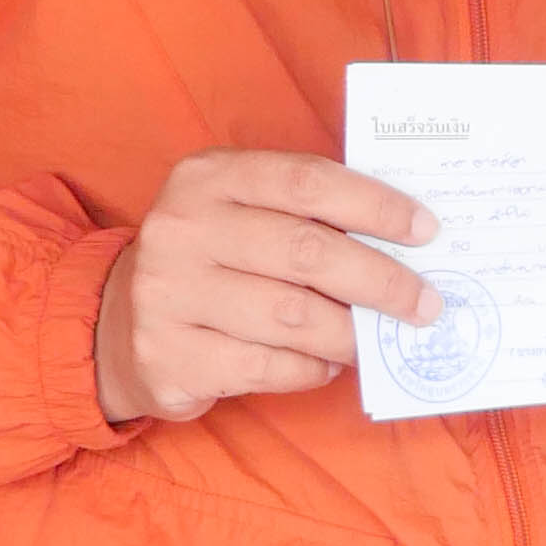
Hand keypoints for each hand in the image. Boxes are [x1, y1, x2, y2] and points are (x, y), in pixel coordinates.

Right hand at [95, 151, 435, 428]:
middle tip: (425, 304)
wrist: (118, 325)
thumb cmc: (211, 261)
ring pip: (292, 317)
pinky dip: (312, 369)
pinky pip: (267, 367)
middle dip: (381, 281)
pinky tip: (326, 364)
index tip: (427, 231)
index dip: (375, 205)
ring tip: (377, 340)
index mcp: (208, 176)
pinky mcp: (167, 357)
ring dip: (350, 334)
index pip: (307, 181)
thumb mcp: (241, 213)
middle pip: (307, 252)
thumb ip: (306, 214)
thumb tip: (407, 243)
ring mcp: (167, 294)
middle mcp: (181, 228)